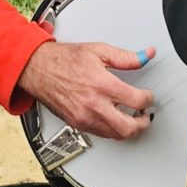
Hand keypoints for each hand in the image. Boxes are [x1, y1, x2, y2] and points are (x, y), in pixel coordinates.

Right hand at [18, 41, 155, 139]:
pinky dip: (112, 129)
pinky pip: (101, 134)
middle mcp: (93, 105)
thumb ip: (126, 57)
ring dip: (128, 129)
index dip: (148, 99)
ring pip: (115, 135)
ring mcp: (84, 117)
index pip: (136, 100)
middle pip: (128, 127)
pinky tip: (115, 120)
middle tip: (146, 115)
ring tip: (132, 118)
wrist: (37, 69)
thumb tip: (146, 56)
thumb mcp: (98, 50)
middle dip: (142, 123)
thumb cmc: (63, 60)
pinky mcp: (77, 124)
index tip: (148, 96)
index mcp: (101, 85)